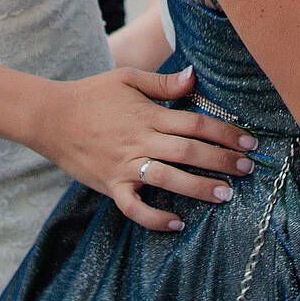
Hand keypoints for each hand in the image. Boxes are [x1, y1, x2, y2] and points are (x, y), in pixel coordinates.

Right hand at [34, 64, 256, 233]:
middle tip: (247, 170)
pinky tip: (177, 222)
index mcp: (148, 115)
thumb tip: (195, 77)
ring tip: (225, 195)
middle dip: (221, 161)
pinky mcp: (111, 186)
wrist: (51, 117)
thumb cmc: (91, 94)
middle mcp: (140, 141)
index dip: (225, 133)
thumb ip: (163, 82)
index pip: (195, 124)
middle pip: (188, 152)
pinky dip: (155, 218)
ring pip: (168, 179)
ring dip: (198, 188)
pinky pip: (134, 208)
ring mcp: (125, 166)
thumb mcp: (127, 78)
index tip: (248, 142)